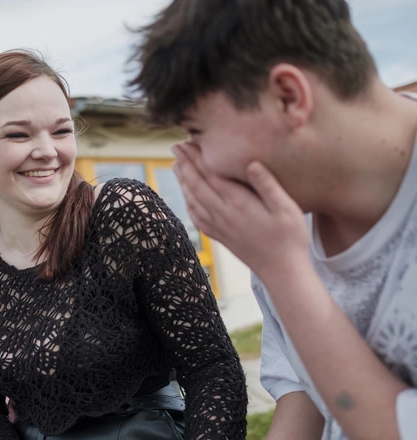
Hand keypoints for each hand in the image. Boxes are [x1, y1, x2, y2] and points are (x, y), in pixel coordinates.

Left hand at [172, 142, 309, 279]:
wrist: (283, 273)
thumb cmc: (290, 239)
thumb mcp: (287, 208)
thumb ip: (267, 185)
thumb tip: (251, 162)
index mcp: (237, 204)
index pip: (210, 174)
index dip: (197, 157)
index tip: (186, 143)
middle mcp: (223, 215)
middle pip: (197, 185)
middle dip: (185, 164)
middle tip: (175, 147)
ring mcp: (220, 228)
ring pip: (193, 201)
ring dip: (183, 182)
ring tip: (176, 167)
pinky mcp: (221, 238)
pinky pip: (197, 218)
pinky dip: (188, 205)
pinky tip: (187, 199)